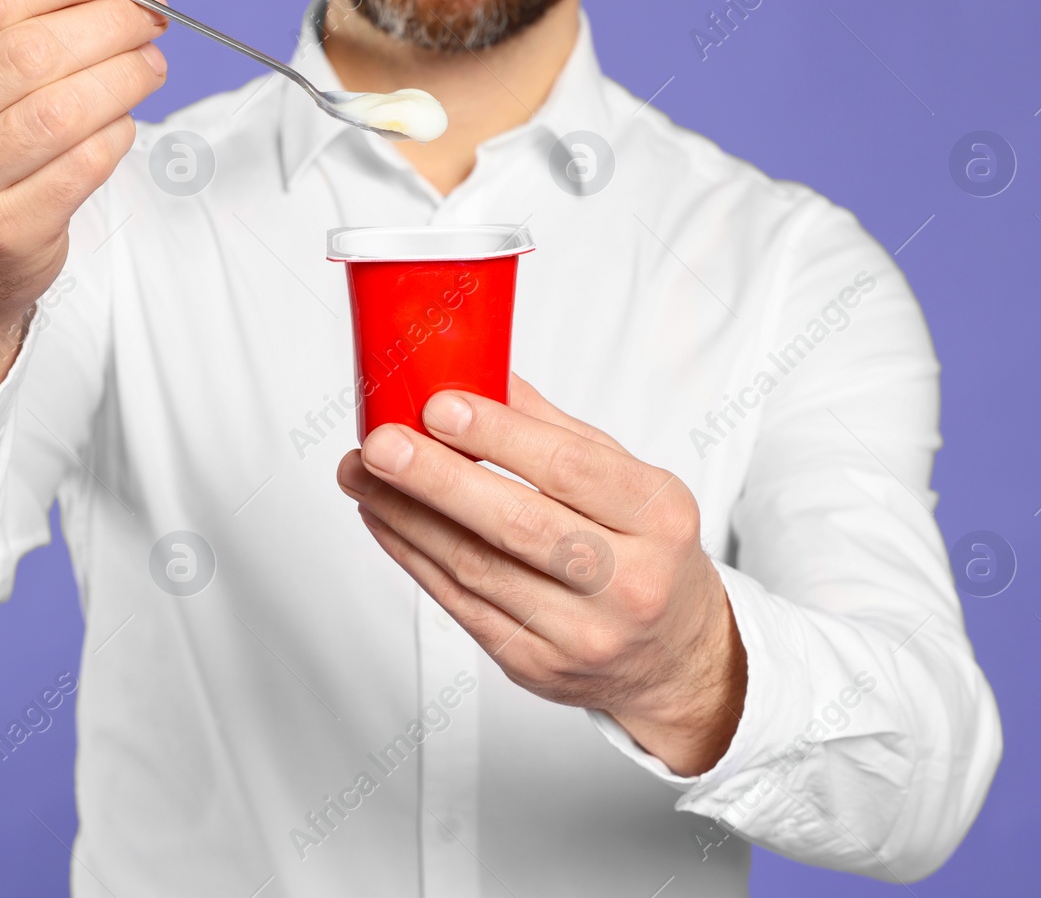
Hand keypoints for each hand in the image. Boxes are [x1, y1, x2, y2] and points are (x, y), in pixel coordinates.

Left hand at [336, 375, 746, 775]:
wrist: (677, 658)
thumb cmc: (650, 553)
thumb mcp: (632, 483)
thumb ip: (557, 431)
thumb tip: (483, 374)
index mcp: (659, 518)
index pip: (570, 469)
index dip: (499, 436)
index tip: (439, 405)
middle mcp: (629, 582)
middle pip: (517, 524)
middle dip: (436, 480)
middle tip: (380, 444)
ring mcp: (581, 633)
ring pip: (477, 568)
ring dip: (407, 516)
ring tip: (362, 475)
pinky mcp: (535, 665)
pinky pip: (461, 605)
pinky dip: (414, 556)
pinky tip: (385, 520)